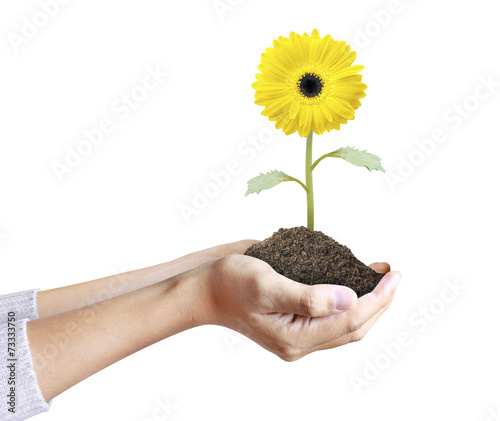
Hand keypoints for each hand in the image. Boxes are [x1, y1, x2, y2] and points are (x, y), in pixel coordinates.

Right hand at [201, 254, 399, 360]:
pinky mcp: (295, 316)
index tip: (393, 277)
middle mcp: (301, 339)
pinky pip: (330, 313)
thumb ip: (309, 297)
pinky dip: (348, 297)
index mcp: (296, 339)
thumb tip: (351, 299)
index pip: (349, 321)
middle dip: (378, 302)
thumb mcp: (267, 286)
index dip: (376, 299)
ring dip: (367, 301)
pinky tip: (354, 278)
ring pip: (344, 322)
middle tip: (394, 276)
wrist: (206, 288)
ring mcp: (298, 329)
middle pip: (353, 326)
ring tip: (383, 276)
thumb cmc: (230, 284)